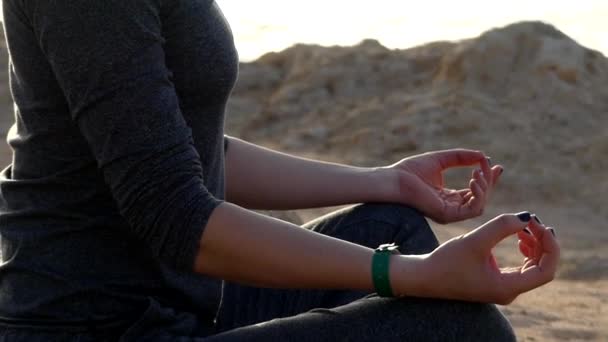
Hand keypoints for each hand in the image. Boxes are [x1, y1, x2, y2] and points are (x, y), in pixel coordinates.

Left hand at [388, 149, 501, 222]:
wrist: (395, 179)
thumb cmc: (411, 170)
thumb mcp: (441, 159)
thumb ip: (461, 157)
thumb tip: (483, 155)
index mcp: (448, 197)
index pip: (474, 191)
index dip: (488, 179)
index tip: (497, 166)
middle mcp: (450, 207)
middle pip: (480, 198)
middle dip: (488, 181)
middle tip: (487, 165)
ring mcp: (449, 213)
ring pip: (479, 204)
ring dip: (484, 187)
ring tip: (478, 172)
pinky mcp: (447, 215)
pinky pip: (473, 210)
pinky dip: (478, 195)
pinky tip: (473, 180)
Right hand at [395, 213, 559, 303]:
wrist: (424, 276)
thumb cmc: (446, 261)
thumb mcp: (474, 240)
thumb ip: (501, 227)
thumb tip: (527, 217)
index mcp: (508, 287)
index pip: (546, 270)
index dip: (550, 245)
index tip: (539, 224)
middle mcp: (509, 291)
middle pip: (543, 267)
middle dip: (543, 242)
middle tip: (533, 220)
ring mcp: (503, 287)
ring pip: (534, 266)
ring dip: (535, 245)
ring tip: (526, 225)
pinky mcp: (496, 280)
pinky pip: (522, 267)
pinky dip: (525, 250)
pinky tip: (518, 237)